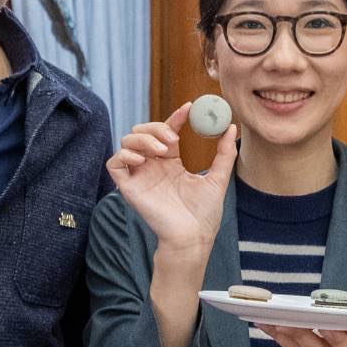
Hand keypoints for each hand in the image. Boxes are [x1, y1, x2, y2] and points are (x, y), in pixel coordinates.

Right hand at [106, 102, 237, 256]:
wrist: (193, 236)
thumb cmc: (204, 214)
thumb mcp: (218, 178)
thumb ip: (224, 153)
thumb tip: (232, 127)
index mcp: (171, 163)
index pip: (166, 132)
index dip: (175, 118)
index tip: (189, 109)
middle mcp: (153, 166)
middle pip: (142, 132)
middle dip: (155, 127)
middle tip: (173, 137)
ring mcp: (140, 176)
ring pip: (127, 142)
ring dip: (142, 138)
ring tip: (162, 150)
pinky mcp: (128, 187)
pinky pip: (114, 163)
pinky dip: (124, 155)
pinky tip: (142, 160)